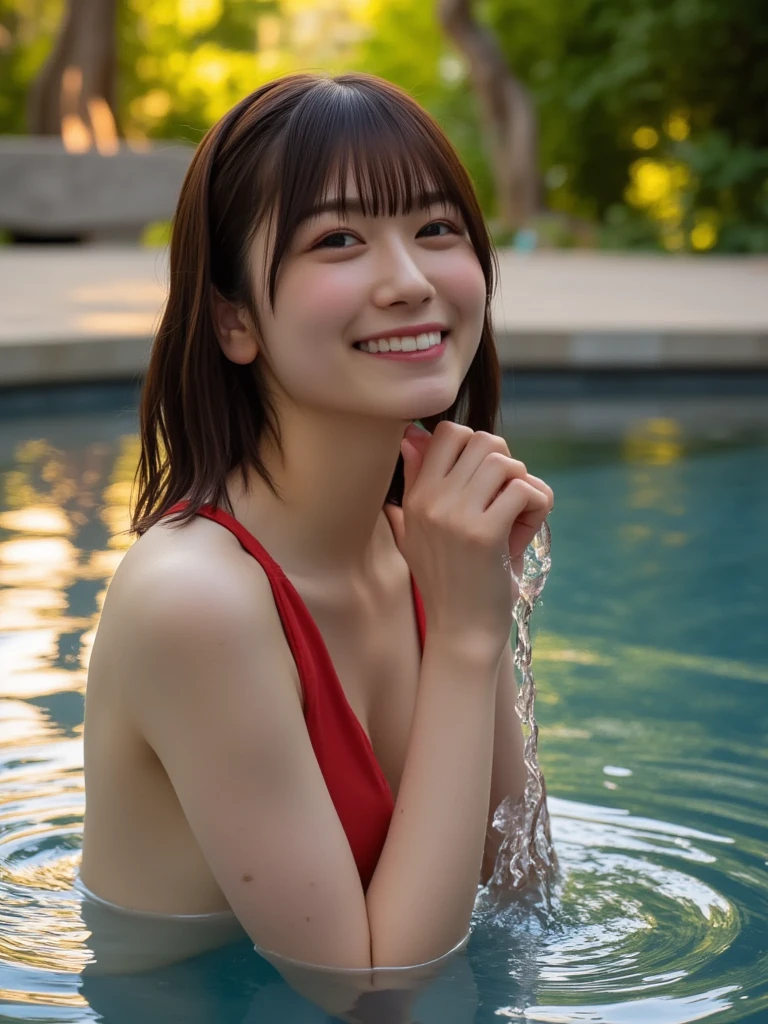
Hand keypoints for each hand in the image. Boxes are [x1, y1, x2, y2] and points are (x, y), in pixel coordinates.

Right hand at [385, 422, 552, 661]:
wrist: (461, 632)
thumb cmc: (450, 580)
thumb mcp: (422, 529)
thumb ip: (418, 481)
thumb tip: (411, 435)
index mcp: (416, 496)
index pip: (449, 432)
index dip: (478, 446)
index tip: (486, 480)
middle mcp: (430, 501)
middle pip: (483, 441)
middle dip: (506, 464)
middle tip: (507, 498)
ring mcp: (455, 516)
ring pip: (505, 462)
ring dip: (523, 484)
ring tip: (518, 515)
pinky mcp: (484, 534)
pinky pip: (524, 491)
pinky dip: (538, 505)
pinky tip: (527, 529)